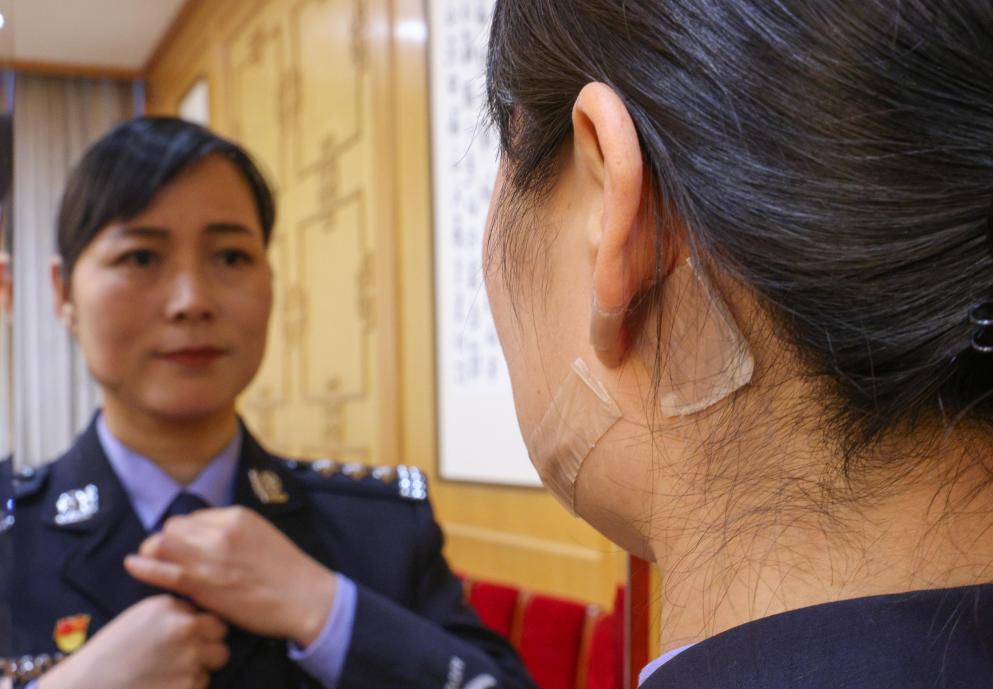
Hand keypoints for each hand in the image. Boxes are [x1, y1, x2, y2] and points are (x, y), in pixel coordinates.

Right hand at [37, 595, 227, 688]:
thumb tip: (202, 619)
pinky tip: (162, 686)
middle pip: (220, 635)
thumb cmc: (109, 655)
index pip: (206, 614)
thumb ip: (173, 614)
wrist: (86, 686)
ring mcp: (189, 656)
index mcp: (169, 607)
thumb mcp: (140, 619)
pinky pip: (202, 684)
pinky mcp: (187, 684)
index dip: (199, 630)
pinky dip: (188, 687)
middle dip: (208, 646)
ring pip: (215, 661)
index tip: (184, 641)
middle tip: (184, 658)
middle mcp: (183, 627)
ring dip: (199, 668)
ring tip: (168, 674)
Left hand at [125, 506, 336, 647]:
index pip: (192, 518)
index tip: (185, 547)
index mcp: (236, 516)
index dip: (184, 533)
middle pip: (173, 528)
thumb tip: (204, 536)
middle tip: (165, 555)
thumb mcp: (260, 534)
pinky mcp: (203, 584)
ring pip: (164, 544)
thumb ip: (231, 531)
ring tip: (149, 561)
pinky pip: (164, 571)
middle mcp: (220, 532)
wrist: (303, 596)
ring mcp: (211, 558)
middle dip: (165, 540)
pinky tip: (132, 565)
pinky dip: (144, 567)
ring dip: (153, 552)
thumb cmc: (286, 570)